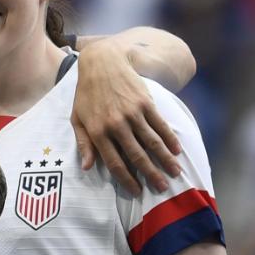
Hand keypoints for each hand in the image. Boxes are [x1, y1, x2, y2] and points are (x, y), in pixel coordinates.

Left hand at [71, 39, 181, 194]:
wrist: (102, 63)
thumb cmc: (87, 94)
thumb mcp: (77, 118)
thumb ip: (83, 143)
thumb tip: (87, 167)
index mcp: (98, 131)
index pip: (115, 162)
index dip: (127, 179)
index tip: (137, 191)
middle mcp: (116, 125)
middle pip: (137, 156)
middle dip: (151, 174)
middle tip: (162, 188)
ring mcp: (132, 113)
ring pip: (152, 142)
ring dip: (165, 160)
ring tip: (175, 173)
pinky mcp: (145, 103)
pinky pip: (160, 124)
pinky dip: (170, 138)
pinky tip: (176, 150)